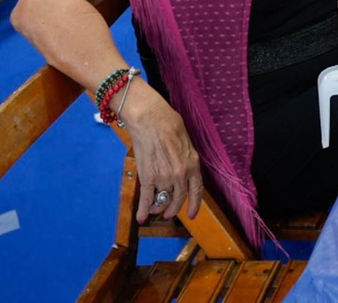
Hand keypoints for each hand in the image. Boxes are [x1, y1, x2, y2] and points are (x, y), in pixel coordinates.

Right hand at [123, 83, 203, 223]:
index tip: (192, 215)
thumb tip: (184, 168)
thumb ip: (186, 159)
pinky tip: (141, 217)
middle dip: (173, 210)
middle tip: (168, 214)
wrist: (151, 119)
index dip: (195, 205)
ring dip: (157, 207)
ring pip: (162, 200)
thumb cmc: (169, 124)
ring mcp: (164, 177)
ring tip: (154, 209)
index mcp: (193, 164)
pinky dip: (143, 210)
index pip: (196, 191)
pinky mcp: (148, 177)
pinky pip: (146, 198)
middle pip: (178, 199)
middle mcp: (181, 174)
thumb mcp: (186, 142)